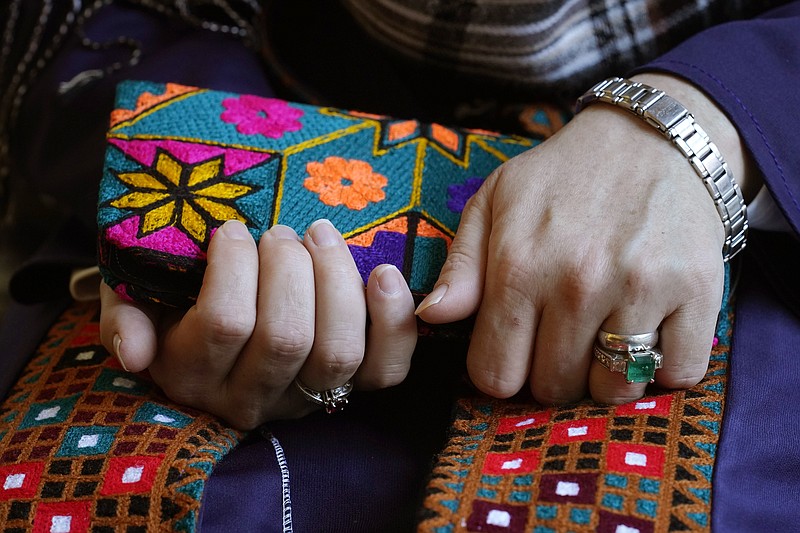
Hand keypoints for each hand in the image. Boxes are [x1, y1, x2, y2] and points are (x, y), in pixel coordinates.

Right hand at [100, 219, 416, 429]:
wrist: (221, 328)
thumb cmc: (178, 302)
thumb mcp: (136, 302)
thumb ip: (125, 317)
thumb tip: (134, 354)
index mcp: (193, 373)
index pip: (225, 324)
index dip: (236, 266)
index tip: (233, 230)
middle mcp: (251, 397)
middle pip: (286, 338)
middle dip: (290, 269)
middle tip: (281, 232)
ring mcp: (306, 398)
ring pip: (338, 351)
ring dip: (337, 281)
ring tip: (321, 235)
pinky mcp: (352, 390)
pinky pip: (386, 371)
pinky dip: (392, 322)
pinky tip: (383, 273)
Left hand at [417, 73, 756, 404]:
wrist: (654, 137)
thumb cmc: (563, 176)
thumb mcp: (495, 203)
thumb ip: (460, 267)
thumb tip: (431, 317)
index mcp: (519, 267)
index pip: (495, 375)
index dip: (502, 370)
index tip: (517, 350)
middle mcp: (578, 284)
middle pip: (553, 388)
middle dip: (551, 371)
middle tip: (563, 335)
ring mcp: (641, 290)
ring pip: (613, 391)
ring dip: (607, 375)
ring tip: (605, 334)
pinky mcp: (697, 293)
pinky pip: (680, 374)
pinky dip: (666, 366)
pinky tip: (652, 332)